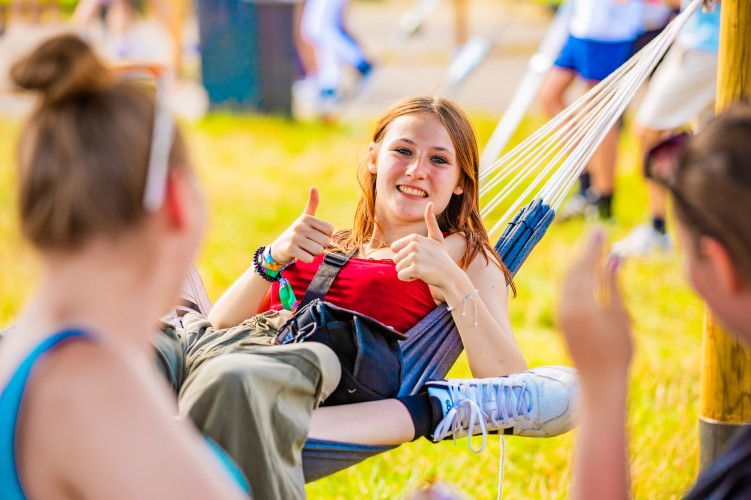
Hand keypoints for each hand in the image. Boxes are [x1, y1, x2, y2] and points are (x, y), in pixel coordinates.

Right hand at [270, 187, 333, 264]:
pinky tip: (300, 256)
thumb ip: (312, 204)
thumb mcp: (304, 219)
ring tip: (304, 250)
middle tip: (308, 245)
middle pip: (325, 242)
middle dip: (320, 247)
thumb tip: (313, 187)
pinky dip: (307, 260)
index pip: (330, 230)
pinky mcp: (290, 249)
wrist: (278, 249)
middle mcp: (301, 225)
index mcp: (307, 218)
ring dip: (313, 254)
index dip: (325, 237)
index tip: (315, 237)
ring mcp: (295, 236)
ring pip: (318, 251)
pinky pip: (309, 258)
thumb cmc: (296, 234)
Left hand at [391, 203, 457, 288]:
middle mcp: (414, 245)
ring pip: (397, 268)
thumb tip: (430, 202)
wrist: (450, 275)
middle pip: (395, 259)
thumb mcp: (437, 237)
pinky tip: (419, 276)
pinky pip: (401, 276)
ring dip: (407, 272)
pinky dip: (408, 279)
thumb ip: (431, 221)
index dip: (404, 255)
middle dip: (405, 265)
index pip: (394, 249)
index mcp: (415, 237)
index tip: (418, 257)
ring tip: (421, 270)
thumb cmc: (441, 257)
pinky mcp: (415, 268)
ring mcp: (415, 256)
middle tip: (421, 265)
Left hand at [558, 230, 632, 382]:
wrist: (599, 382)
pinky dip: (576, 279)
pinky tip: (586, 273)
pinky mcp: (562, 322)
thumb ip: (613, 286)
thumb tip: (614, 258)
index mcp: (581, 304)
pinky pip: (566, 292)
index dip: (593, 248)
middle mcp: (566, 307)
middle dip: (585, 253)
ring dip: (580, 265)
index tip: (600, 231)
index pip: (585, 268)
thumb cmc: (617, 352)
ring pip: (567, 281)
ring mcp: (561, 315)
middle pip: (573, 271)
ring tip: (593, 250)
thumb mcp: (620, 316)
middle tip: (597, 235)